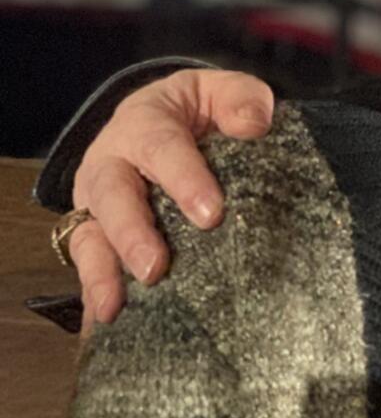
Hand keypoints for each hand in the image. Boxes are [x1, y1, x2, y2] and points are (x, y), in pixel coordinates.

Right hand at [70, 69, 275, 325]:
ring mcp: (97, 204)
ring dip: (102, 272)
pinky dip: (95, 294)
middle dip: (132, 233)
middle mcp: (112, 164)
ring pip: (89, 236)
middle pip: (114, 197)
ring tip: (116, 306)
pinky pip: (88, 266)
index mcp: (145, 124)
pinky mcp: (95, 236)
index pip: (163, 148)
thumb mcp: (220, 91)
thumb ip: (241, 100)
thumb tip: (254, 125)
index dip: (184, 179)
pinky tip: (107, 325)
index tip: (211, 214)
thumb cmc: (199, 112)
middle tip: (155, 268)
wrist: (159, 121)